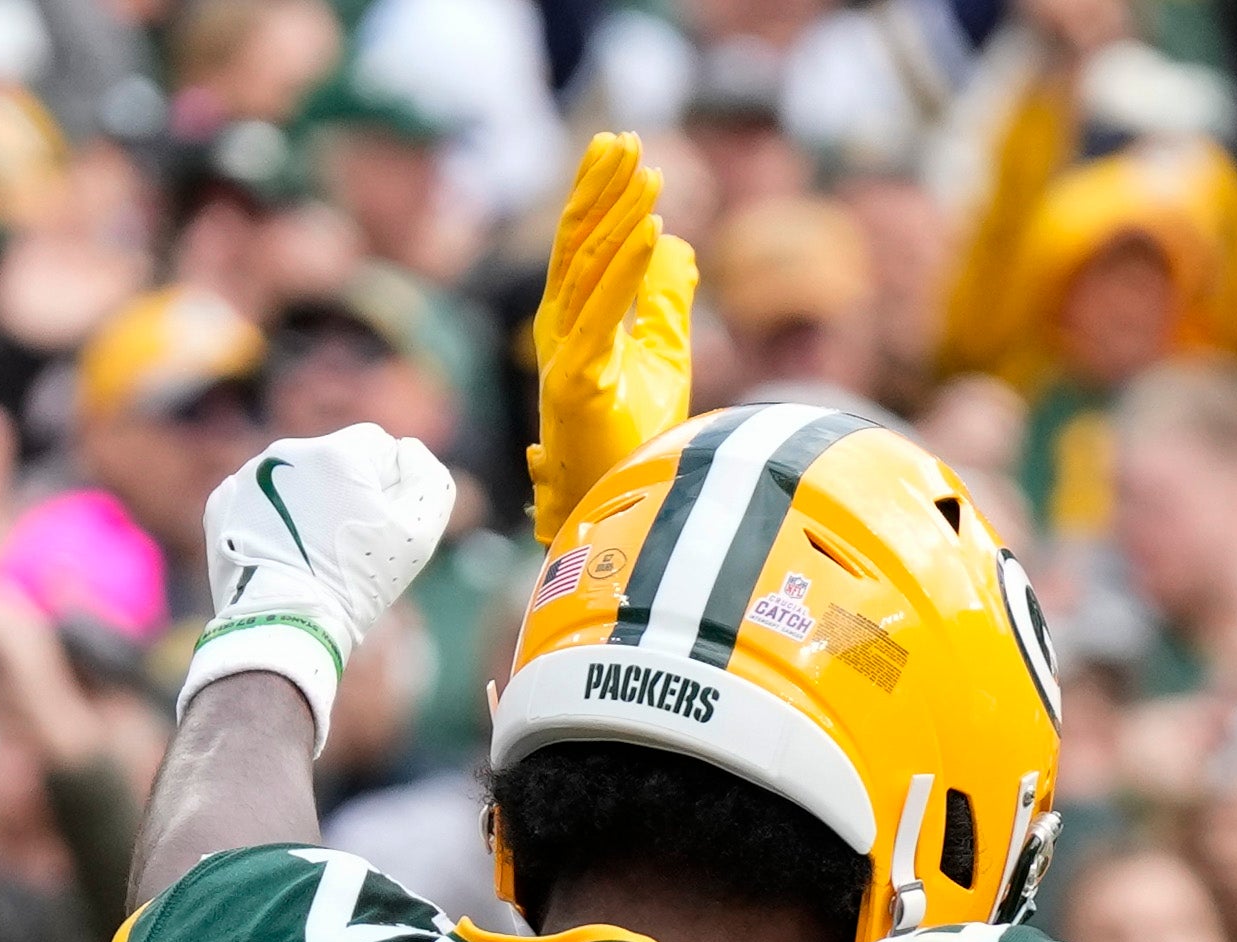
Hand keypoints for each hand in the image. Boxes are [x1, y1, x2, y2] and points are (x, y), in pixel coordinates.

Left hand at [179, 425, 456, 750]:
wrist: (285, 621)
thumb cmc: (358, 580)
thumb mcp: (420, 532)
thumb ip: (429, 479)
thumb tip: (408, 450)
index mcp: (337, 452)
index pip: (381, 445)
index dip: (392, 485)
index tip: (384, 523)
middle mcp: (286, 453)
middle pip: (336, 460)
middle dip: (348, 491)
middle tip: (352, 542)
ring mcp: (248, 477)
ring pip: (297, 478)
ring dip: (311, 503)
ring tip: (315, 551)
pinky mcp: (223, 504)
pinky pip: (261, 500)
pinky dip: (275, 519)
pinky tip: (284, 551)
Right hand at [528, 132, 695, 538]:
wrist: (618, 508)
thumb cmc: (635, 442)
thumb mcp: (663, 356)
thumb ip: (664, 300)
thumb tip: (678, 243)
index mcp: (572, 319)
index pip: (583, 240)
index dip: (601, 191)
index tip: (626, 146)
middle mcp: (558, 328)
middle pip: (578, 240)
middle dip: (601, 186)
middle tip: (626, 138)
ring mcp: (562, 353)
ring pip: (590, 267)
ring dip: (619, 214)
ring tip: (648, 171)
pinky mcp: (575, 381)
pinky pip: (604, 314)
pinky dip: (628, 270)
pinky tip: (652, 230)